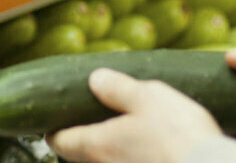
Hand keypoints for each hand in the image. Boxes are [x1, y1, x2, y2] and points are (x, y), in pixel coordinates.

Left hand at [48, 68, 221, 162]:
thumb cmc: (180, 138)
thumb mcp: (149, 98)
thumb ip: (118, 88)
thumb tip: (94, 79)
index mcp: (96, 144)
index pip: (58, 141)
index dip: (55, 128)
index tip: (57, 119)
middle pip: (81, 155)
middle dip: (86, 138)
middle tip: (97, 119)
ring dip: (113, 149)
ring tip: (129, 131)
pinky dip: (133, 158)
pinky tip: (153, 149)